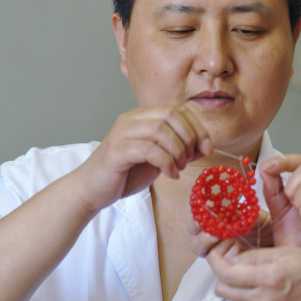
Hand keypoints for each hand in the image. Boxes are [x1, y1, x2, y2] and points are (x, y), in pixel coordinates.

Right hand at [74, 104, 212, 212]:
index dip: (198, 128)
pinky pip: (149, 149)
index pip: (178, 110)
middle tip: (189, 160)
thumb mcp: (159, 160)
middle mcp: (132, 120)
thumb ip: (180, 150)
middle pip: (171, 114)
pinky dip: (166, 162)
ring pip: (160, 129)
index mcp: (142, 118)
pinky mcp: (117, 151)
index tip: (207, 149)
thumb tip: (205, 146)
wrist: (93, 190)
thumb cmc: (125, 174)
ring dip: (177, 150)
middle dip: (189, 137)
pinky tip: (169, 175)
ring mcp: (122, 133)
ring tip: (178, 168)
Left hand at [207, 242, 300, 300]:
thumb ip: (254, 256)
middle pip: (222, 290)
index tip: (218, 251)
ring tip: (253, 273)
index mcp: (269, 278)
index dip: (216, 260)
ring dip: (236, 286)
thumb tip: (230, 256)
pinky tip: (264, 287)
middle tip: (233, 261)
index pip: (225, 274)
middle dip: (223, 274)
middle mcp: (265, 300)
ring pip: (235, 299)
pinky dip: (249, 296)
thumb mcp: (285, 251)